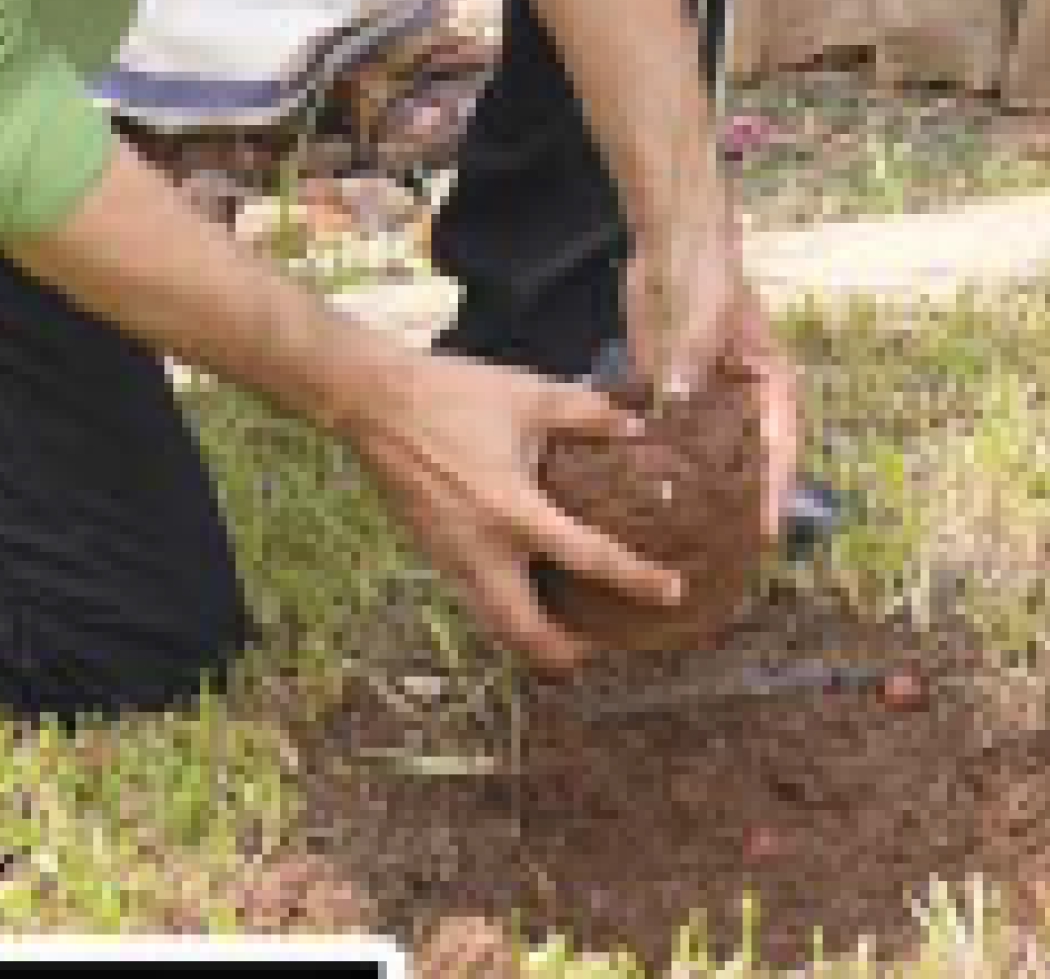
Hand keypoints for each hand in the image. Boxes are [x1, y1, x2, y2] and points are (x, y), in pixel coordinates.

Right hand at [340, 343, 676, 678]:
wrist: (377, 403)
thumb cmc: (455, 395)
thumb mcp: (530, 395)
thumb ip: (589, 413)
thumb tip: (638, 424)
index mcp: (512, 509)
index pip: (587, 557)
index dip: (634, 579)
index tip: (672, 593)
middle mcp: (481, 549)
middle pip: (524, 632)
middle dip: (564, 654)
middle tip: (602, 650)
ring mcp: (451, 559)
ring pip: (494, 624)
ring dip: (531, 639)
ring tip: (569, 639)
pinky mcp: (434, 554)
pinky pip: (475, 601)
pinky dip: (505, 613)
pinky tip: (527, 596)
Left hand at [620, 208, 807, 531]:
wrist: (672, 240)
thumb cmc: (705, 273)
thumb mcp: (704, 316)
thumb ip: (689, 361)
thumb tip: (673, 402)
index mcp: (771, 384)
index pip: (780, 446)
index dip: (774, 492)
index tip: (765, 533)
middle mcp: (743, 401)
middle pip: (744, 461)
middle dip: (732, 505)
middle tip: (720, 556)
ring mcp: (706, 401)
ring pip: (703, 457)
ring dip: (691, 491)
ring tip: (675, 542)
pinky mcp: (670, 395)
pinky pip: (665, 438)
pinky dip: (653, 463)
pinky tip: (630, 496)